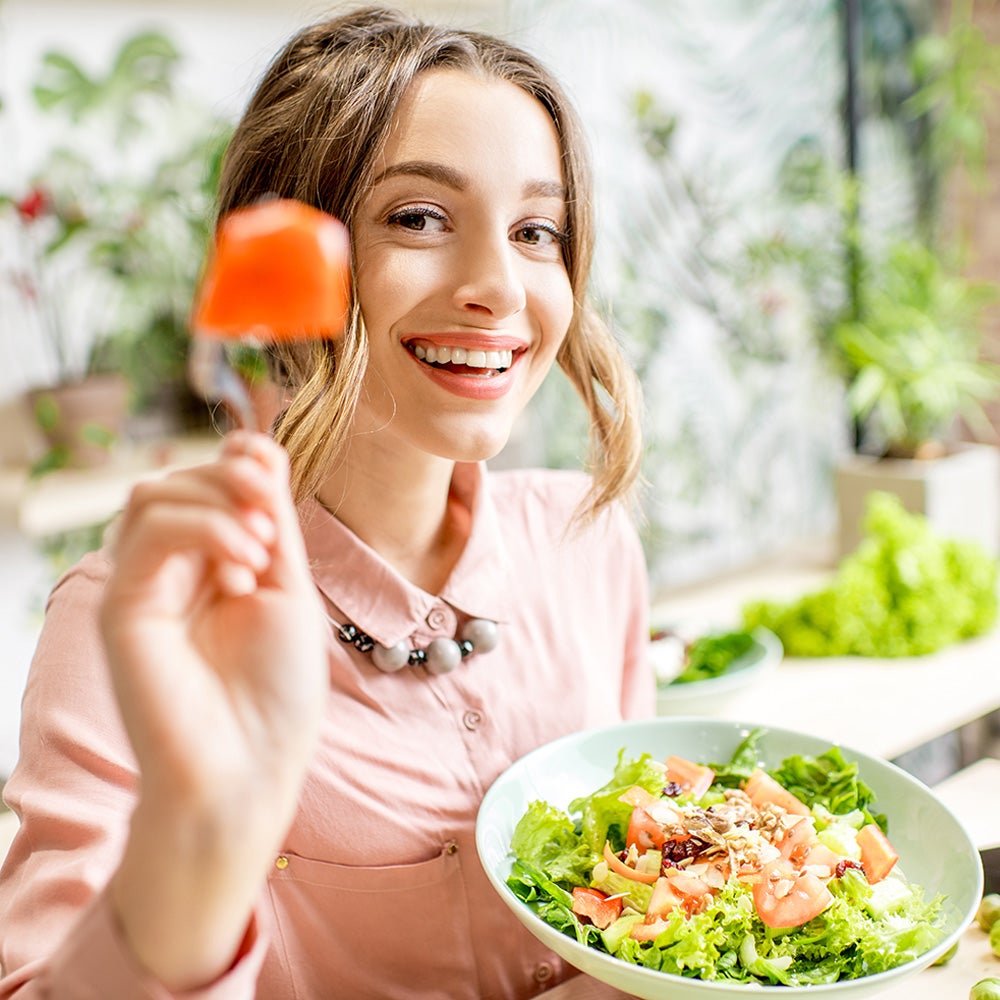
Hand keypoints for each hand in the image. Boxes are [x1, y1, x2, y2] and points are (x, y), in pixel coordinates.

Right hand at [100, 431, 327, 987]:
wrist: (250, 766)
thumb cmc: (277, 691)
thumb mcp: (288, 589)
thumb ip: (270, 520)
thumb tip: (257, 445)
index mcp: (213, 567)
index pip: (207, 484)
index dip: (237, 459)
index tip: (270, 468)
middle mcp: (173, 573)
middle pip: (178, 481)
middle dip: (231, 477)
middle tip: (271, 518)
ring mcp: (144, 588)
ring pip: (153, 496)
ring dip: (217, 501)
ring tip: (261, 552)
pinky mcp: (123, 608)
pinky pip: (149, 534)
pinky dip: (203, 529)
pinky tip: (244, 565)